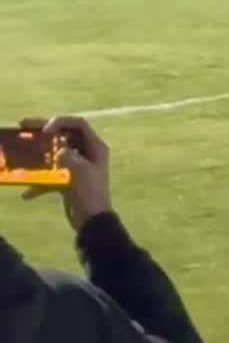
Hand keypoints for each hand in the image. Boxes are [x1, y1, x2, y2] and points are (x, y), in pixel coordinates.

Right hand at [20, 116, 111, 230]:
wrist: (91, 220)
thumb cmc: (90, 193)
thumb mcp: (80, 172)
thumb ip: (69, 156)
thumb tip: (59, 150)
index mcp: (95, 147)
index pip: (79, 125)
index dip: (61, 122)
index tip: (44, 130)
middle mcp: (87, 153)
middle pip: (64, 135)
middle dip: (44, 130)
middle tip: (23, 125)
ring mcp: (77, 166)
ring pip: (54, 153)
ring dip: (38, 153)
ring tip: (18, 150)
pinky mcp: (67, 180)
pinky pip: (50, 175)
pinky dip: (39, 182)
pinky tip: (26, 194)